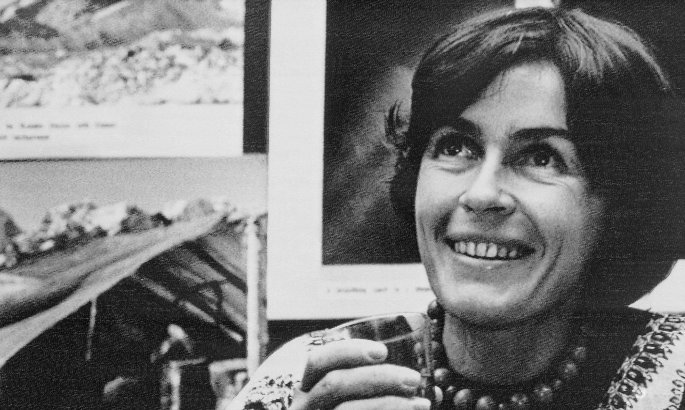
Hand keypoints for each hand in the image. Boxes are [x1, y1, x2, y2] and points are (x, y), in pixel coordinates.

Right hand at [290, 338, 430, 409]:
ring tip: (420, 405)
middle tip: (413, 379)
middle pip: (335, 384)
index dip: (348, 352)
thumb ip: (380, 388)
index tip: (383, 351)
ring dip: (388, 404)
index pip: (317, 361)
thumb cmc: (354, 409)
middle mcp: (305, 408)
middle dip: (378, 377)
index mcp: (308, 389)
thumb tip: (426, 386)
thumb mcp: (356, 398)